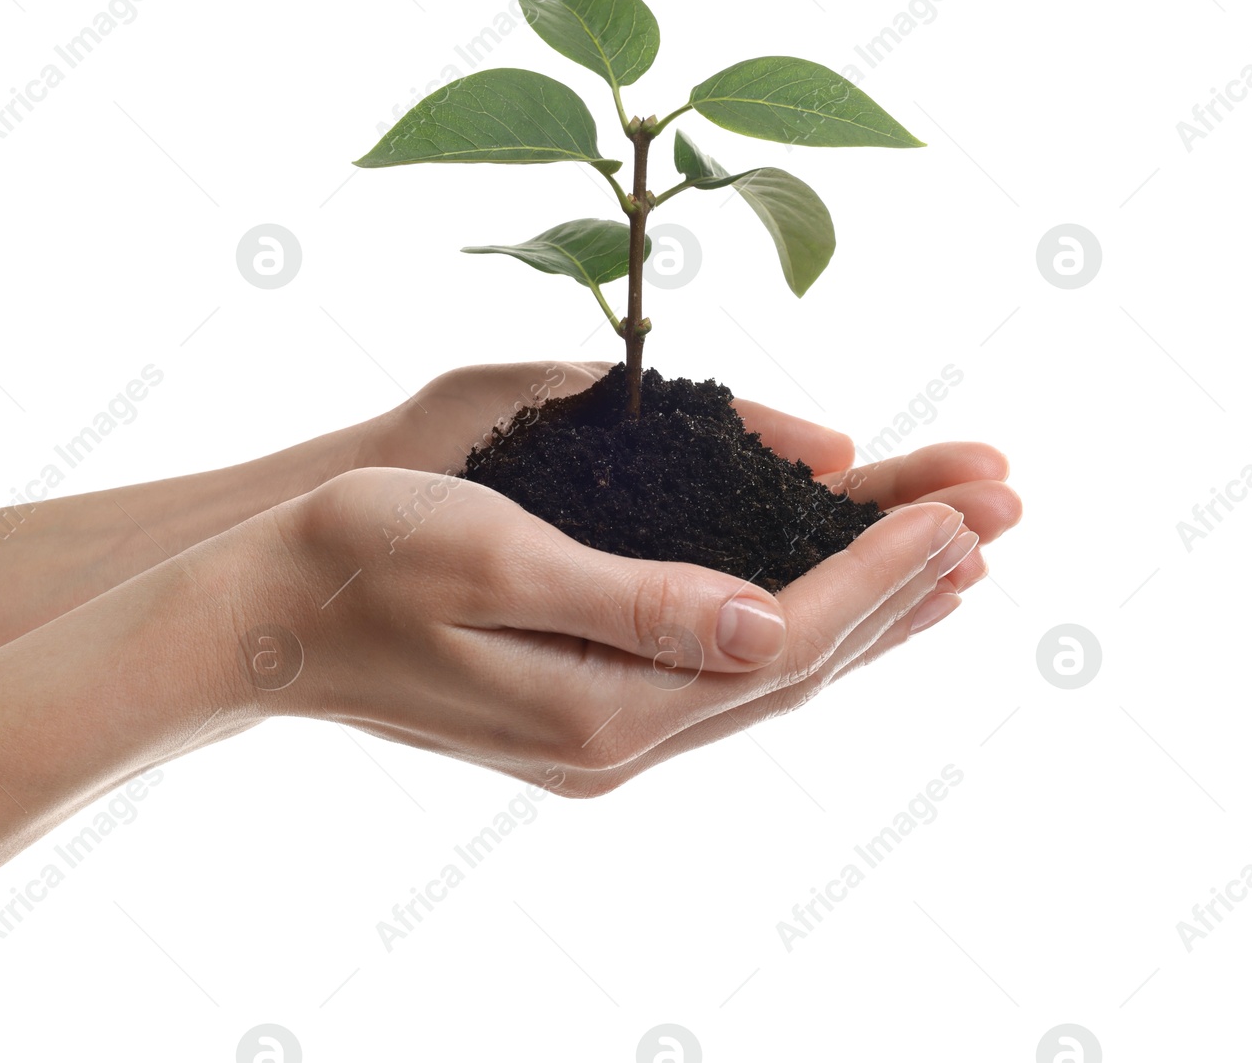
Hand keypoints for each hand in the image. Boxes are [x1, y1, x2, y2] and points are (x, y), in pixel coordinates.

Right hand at [193, 437, 1017, 794]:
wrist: (259, 616)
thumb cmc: (357, 557)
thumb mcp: (492, 558)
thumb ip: (637, 601)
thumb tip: (769, 624)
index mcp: (602, 705)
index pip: (781, 641)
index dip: (875, 574)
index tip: (958, 509)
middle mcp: (613, 741)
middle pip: (791, 670)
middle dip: (896, 594)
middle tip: (993, 524)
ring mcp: (594, 738)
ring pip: (759, 681)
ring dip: (853, 619)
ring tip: (940, 569)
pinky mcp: (575, 714)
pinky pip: (713, 679)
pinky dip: (782, 634)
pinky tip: (809, 606)